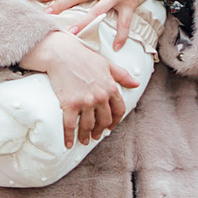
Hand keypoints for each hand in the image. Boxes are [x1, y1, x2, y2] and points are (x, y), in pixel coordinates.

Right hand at [26, 29, 142, 149]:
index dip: (115, 122)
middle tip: (96, 135)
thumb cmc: (83, 56)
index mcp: (110, 87)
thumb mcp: (107, 64)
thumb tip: (136, 84)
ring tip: (83, 140)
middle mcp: (100, 97)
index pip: (118, 110)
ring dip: (86, 136)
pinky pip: (70, 126)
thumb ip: (122, 75)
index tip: (110, 127)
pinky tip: (68, 143)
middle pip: (104, 121)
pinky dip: (69, 137)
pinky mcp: (70, 104)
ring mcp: (85, 102)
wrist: (61, 53)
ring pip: (88, 126)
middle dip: (100, 131)